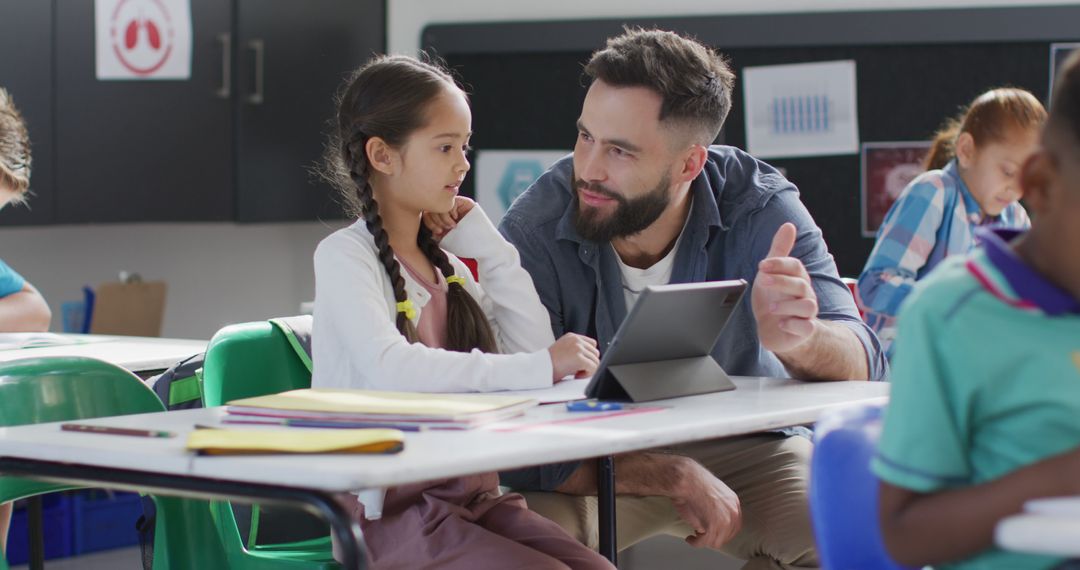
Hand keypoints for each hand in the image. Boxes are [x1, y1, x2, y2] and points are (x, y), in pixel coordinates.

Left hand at [422, 196, 475, 239]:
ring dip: (445, 217)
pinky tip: (457, 218)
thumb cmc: (462, 242)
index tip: (437, 233)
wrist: (480, 243)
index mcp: (439, 218)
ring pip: (440, 204)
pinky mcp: (462, 201)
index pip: (426, 215)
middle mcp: (444, 209)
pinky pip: (451, 201)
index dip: (430, 223)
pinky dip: (452, 211)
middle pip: (431, 207)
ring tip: (452, 226)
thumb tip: (427, 230)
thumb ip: (436, 233)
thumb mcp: (446, 238)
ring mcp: (453, 204)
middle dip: (437, 220)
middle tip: (445, 229)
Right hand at [547, 333, 599, 380]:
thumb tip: (592, 358)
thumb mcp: (564, 350)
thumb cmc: (549, 364)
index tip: (581, 363)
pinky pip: (593, 367)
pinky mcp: (579, 358)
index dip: (588, 355)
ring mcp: (578, 348)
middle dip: (588, 363)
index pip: (592, 344)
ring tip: (575, 373)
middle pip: (595, 352)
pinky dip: (587, 374)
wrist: (538, 368)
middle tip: (577, 370)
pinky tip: (576, 375)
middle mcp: (576, 340)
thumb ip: (576, 350)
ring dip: (587, 370)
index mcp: (572, 336)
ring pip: (596, 361)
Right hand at [669, 457, 741, 548]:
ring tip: (694, 538)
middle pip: (727, 536)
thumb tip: (709, 525)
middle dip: (713, 537)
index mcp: (733, 501)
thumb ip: (716, 509)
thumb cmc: (693, 482)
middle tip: (701, 535)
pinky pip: (704, 542)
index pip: (735, 525)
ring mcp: (724, 520)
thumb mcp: (712, 494)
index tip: (713, 533)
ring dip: (703, 541)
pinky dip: (695, 543)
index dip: (723, 532)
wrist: (687, 478)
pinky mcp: (713, 526)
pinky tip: (690, 539)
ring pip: (716, 542)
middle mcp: (732, 511)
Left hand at [751, 223, 818, 354]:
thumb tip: (788, 225)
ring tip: (771, 307)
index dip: (779, 264)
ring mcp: (806, 314)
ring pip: (808, 306)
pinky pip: (807, 327)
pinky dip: (794, 324)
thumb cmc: (775, 298)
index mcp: (797, 279)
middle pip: (801, 284)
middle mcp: (805, 294)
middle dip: (781, 281)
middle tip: (763, 280)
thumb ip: (779, 251)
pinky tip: (781, 323)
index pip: (795, 266)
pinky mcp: (803, 331)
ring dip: (788, 304)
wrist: (775, 330)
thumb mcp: (771, 273)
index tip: (761, 266)